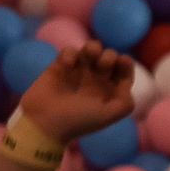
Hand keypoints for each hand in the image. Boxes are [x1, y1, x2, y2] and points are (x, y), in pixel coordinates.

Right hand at [16, 42, 137, 142]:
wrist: (43, 122)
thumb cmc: (78, 120)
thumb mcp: (108, 115)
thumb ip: (125, 103)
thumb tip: (126, 86)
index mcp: (107, 92)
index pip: (123, 73)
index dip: (126, 64)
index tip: (122, 61)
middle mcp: (94, 80)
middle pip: (109, 57)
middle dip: (109, 56)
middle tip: (102, 65)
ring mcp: (77, 72)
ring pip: (91, 50)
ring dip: (93, 48)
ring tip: (89, 55)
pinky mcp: (59, 66)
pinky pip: (69, 51)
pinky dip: (70, 53)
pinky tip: (67, 63)